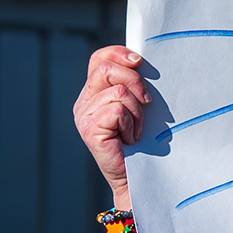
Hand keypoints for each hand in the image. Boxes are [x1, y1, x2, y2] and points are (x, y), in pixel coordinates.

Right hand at [73, 44, 149, 205]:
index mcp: (93, 93)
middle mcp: (84, 103)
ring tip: (137, 131)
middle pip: (107, 69)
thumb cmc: (144, 142)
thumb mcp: (138, 106)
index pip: (100, 59)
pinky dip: (132, 124)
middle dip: (135, 82)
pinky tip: (131, 139)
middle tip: (148, 103)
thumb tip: (140, 61)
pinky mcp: (89, 130)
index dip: (119, 54)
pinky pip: (118, 111)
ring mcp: (83, 116)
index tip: (140, 62)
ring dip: (137, 112)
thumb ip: (132, 84)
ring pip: (119, 92)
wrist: (138, 178)